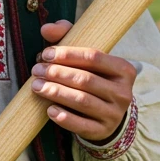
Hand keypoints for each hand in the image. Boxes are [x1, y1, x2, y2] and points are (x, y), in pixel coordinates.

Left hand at [31, 19, 136, 143]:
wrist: (106, 112)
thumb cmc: (92, 76)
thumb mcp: (84, 55)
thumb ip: (66, 35)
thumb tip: (46, 28)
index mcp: (123, 69)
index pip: (94, 57)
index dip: (68, 54)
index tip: (46, 54)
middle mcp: (123, 92)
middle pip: (86, 79)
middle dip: (57, 74)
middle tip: (36, 70)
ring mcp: (115, 114)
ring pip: (82, 101)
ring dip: (56, 93)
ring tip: (37, 86)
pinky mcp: (103, 131)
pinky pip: (82, 125)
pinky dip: (64, 118)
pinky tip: (49, 110)